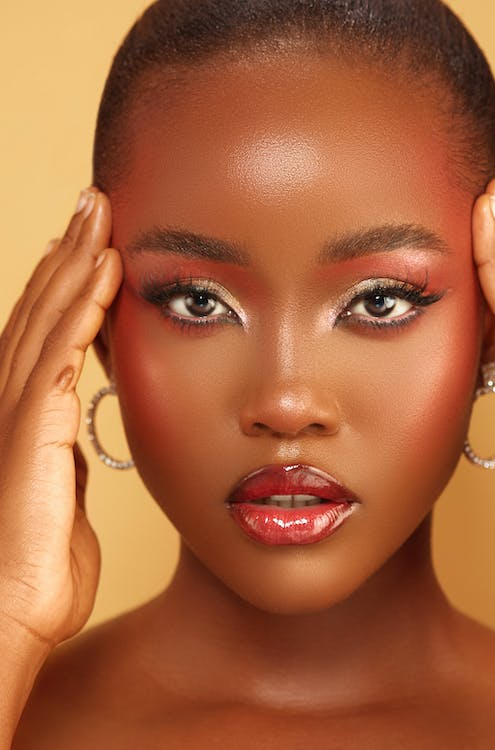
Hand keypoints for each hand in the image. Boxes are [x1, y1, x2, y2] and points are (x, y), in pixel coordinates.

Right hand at [0, 189, 121, 649]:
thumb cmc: (39, 563)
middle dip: (67, 252)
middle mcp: (13, 400)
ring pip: (48, 317)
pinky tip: (105, 270)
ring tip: (98, 214)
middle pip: (42, 309)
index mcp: (25, 414)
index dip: (65, 285)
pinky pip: (63, 351)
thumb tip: (79, 436)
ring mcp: (19, 409)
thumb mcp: (60, 494)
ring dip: (75, 261)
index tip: (89, 246)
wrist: (15, 609)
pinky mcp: (32, 425)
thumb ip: (67, 456)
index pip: (46, 333)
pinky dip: (84, 307)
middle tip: (91, 205)